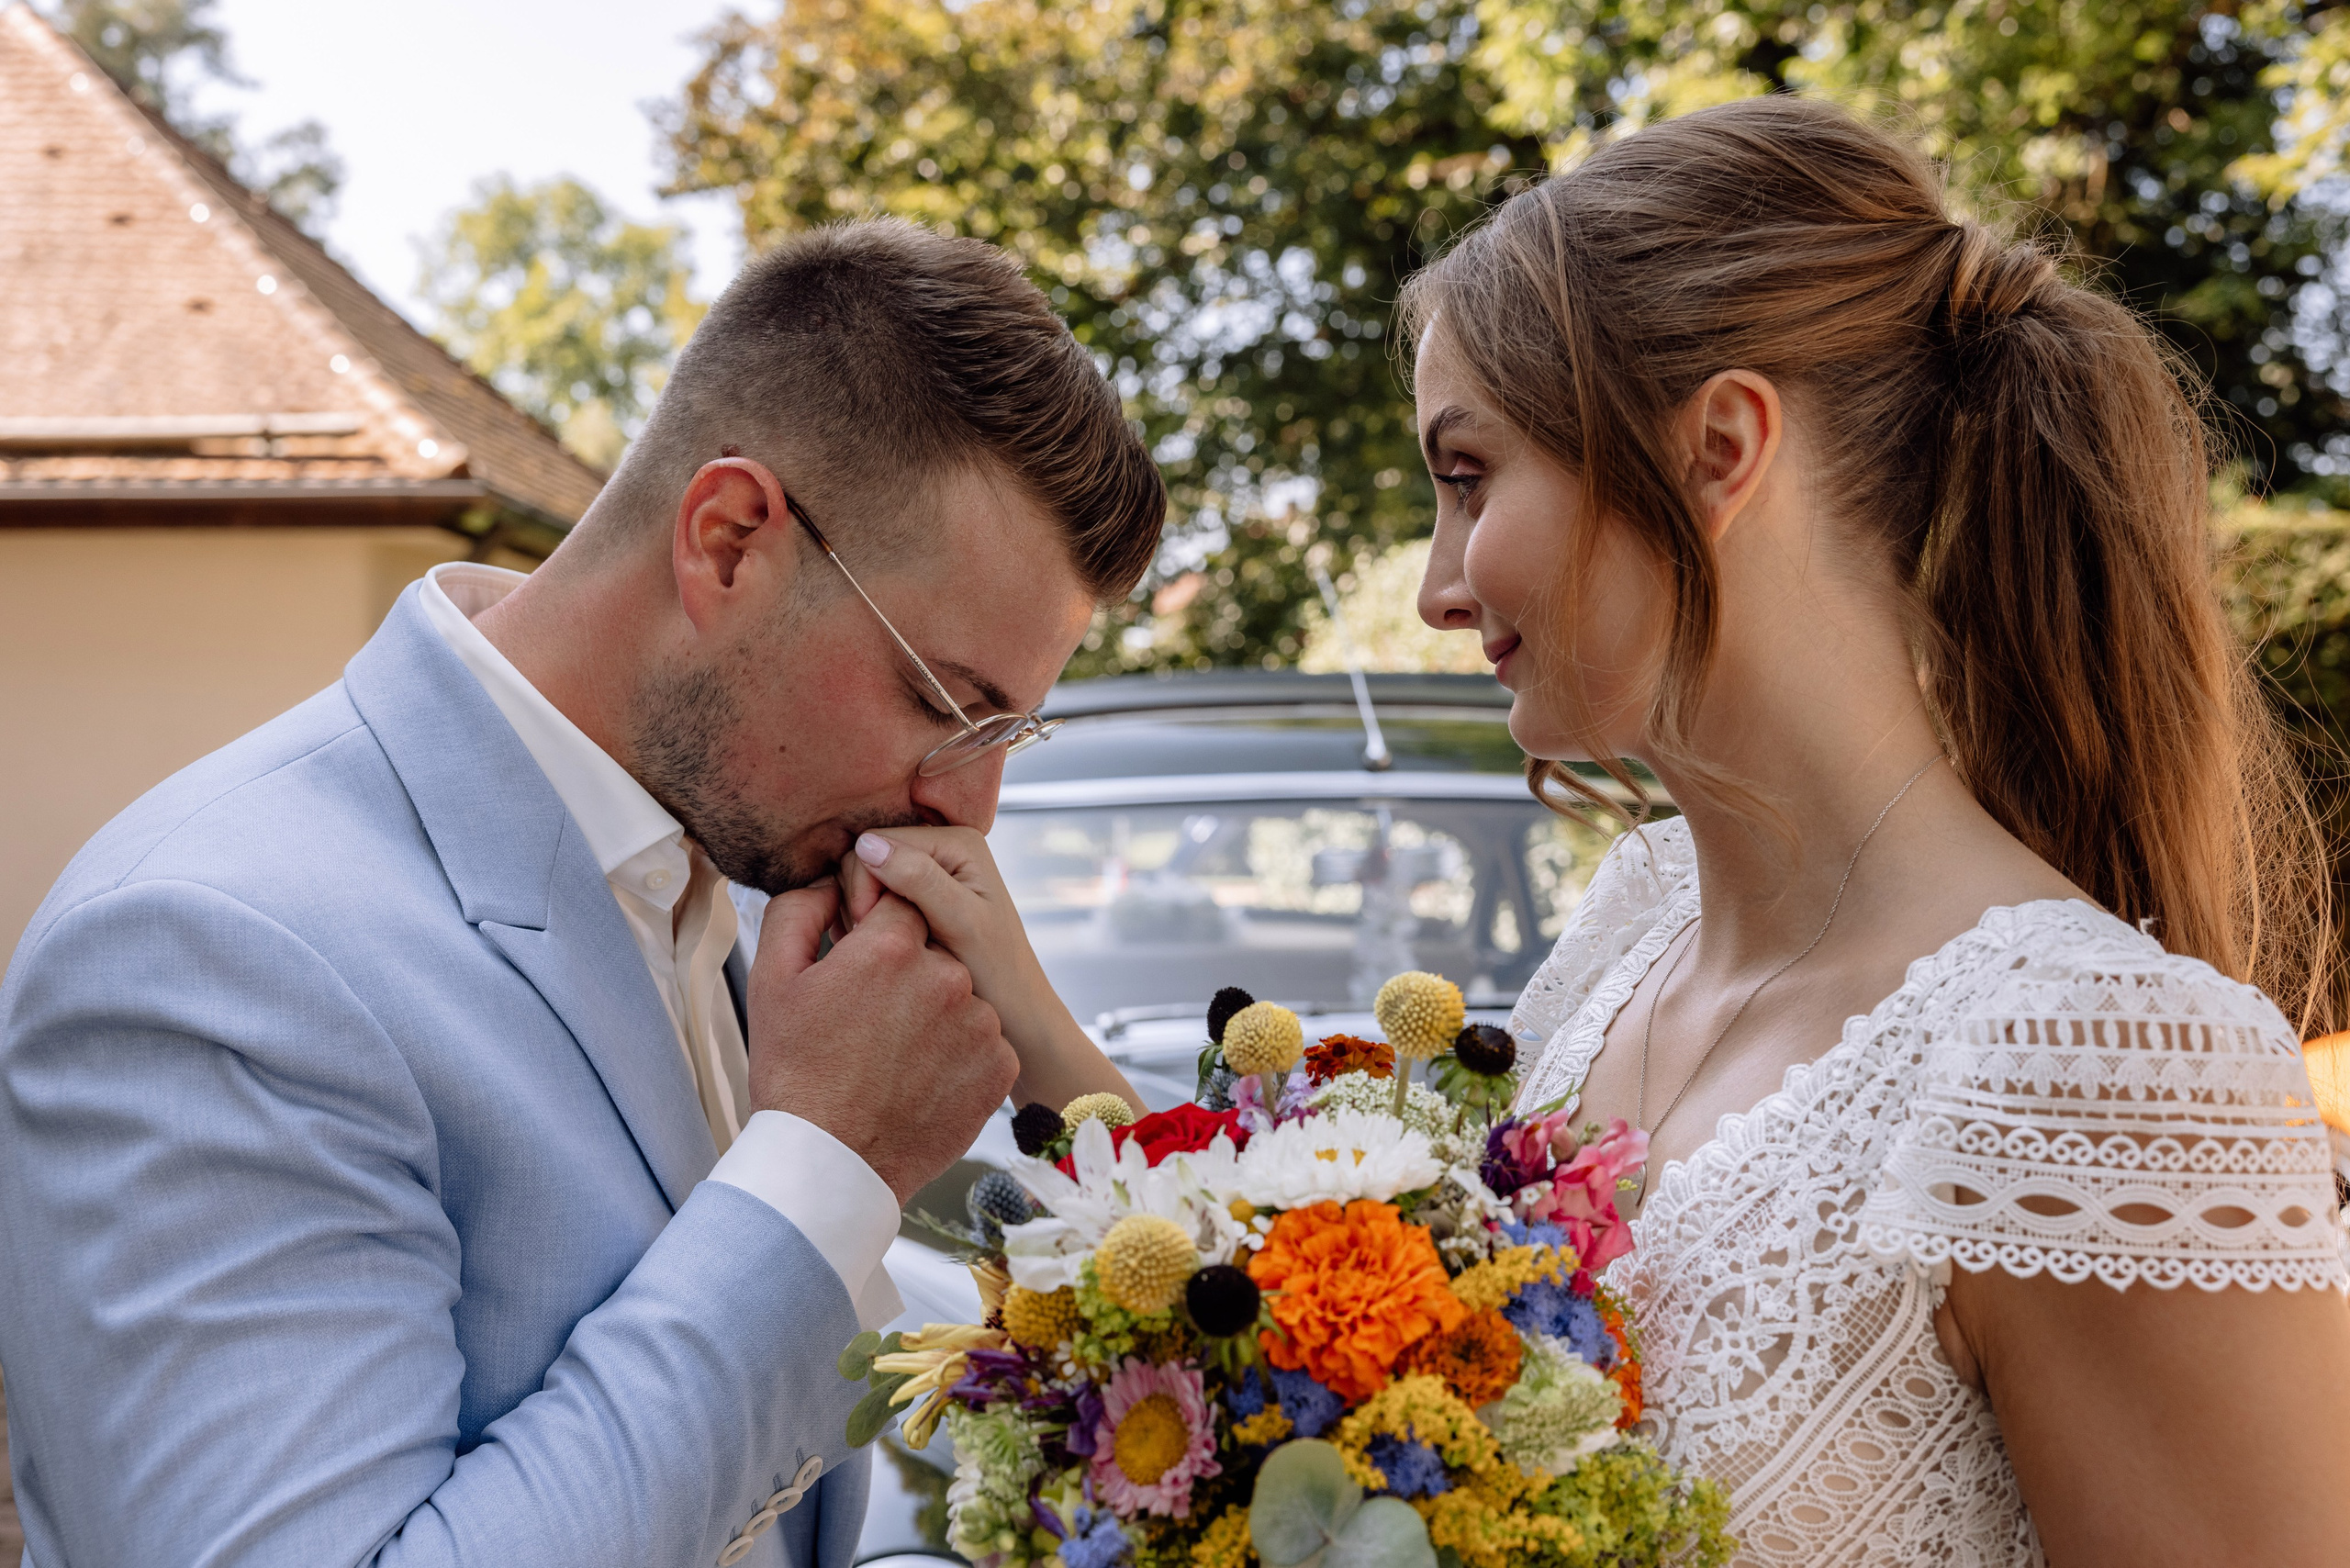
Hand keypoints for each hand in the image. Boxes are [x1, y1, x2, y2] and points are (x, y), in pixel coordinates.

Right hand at [743, 881, 1016, 1202]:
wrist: (830, 1165)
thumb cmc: (794, 1073)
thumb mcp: (773, 981)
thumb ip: (798, 911)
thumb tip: (831, 879)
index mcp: (891, 949)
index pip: (898, 907)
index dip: (877, 936)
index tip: (861, 971)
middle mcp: (946, 978)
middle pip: (932, 951)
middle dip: (906, 975)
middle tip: (870, 1022)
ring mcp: (979, 1024)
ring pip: (960, 997)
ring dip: (935, 1016)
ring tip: (894, 1058)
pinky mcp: (1000, 1066)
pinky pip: (983, 1041)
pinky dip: (959, 1055)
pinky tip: (922, 1079)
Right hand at [840, 826, 1140, 1112]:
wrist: (1015, 1012)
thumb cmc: (997, 974)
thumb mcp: (960, 922)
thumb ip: (918, 879)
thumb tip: (866, 844)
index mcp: (957, 842)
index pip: (877, 841)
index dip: (863, 884)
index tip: (869, 929)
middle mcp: (943, 849)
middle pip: (867, 858)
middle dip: (861, 899)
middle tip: (871, 944)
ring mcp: (931, 874)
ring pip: (865, 882)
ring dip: (862, 916)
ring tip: (876, 952)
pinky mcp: (920, 899)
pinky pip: (874, 901)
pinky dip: (867, 925)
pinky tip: (876, 953)